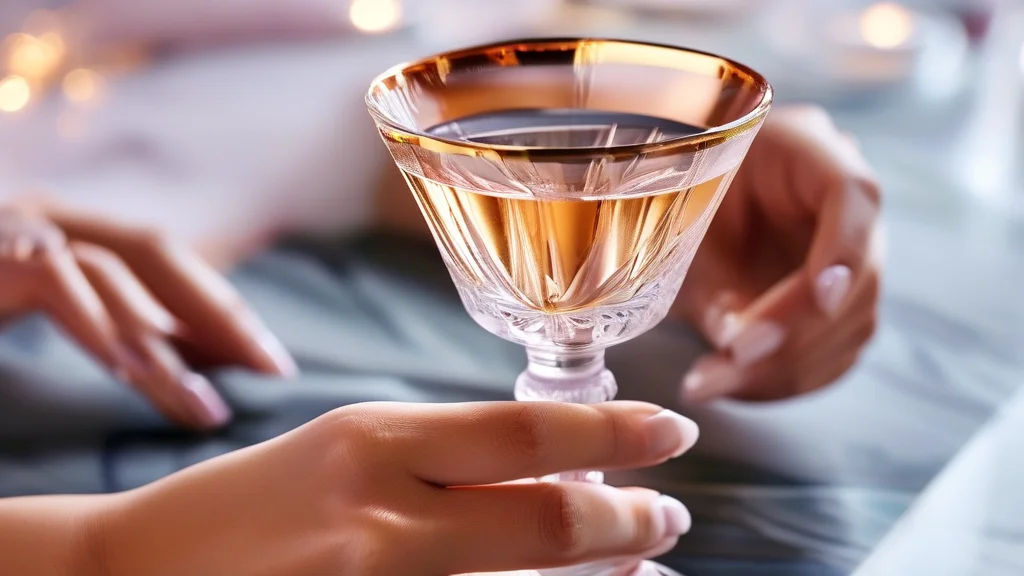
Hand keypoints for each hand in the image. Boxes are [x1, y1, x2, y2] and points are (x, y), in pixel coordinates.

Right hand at [0, 199, 296, 427]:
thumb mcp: (75, 324)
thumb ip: (142, 333)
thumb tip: (226, 358)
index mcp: (81, 231)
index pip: (172, 263)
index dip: (226, 308)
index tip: (275, 364)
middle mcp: (55, 217)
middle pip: (156, 251)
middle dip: (218, 311)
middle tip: (267, 367)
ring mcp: (18, 229)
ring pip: (110, 273)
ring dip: (160, 341)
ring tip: (200, 399)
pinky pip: (51, 280)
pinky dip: (92, 324)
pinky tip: (125, 369)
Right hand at [98, 401, 699, 575]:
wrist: (134, 572)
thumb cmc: (247, 504)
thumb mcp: (344, 447)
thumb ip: (439, 454)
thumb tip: (547, 466)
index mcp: (374, 440)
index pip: (524, 433)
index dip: (612, 435)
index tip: (668, 431)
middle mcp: (378, 516)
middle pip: (543, 521)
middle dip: (627, 521)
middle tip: (670, 516)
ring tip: (642, 568)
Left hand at [674, 105, 883, 401]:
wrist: (672, 199)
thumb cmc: (674, 195)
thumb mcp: (679, 224)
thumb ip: (710, 277)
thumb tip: (740, 351)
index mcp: (808, 148)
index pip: (854, 195)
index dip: (844, 251)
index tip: (818, 299)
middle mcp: (845, 203)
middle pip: (860, 277)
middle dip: (797, 332)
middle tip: (733, 363)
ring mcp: (850, 255)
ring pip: (853, 326)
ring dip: (788, 368)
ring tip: (715, 382)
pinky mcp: (837, 304)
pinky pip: (834, 352)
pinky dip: (788, 378)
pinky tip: (736, 386)